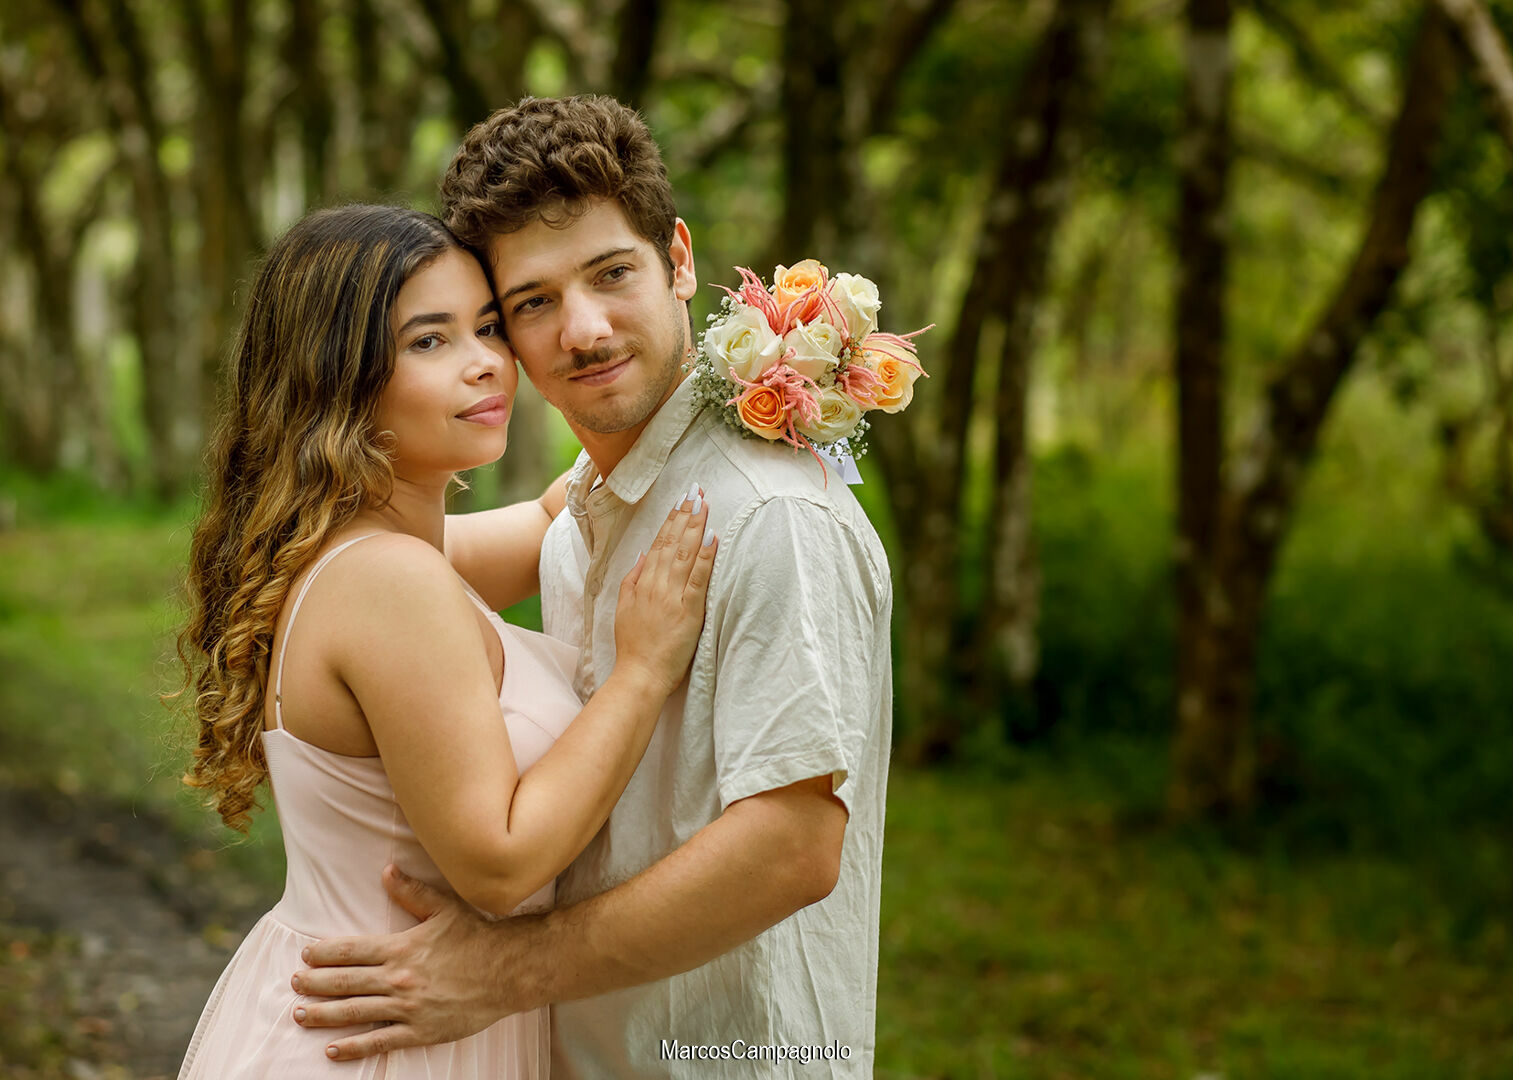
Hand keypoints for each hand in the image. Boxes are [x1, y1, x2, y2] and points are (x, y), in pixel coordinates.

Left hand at [292, 864, 542, 1059]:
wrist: (509, 971)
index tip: (305, 955)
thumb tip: (386, 870)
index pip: (351, 950)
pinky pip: (380, 1041)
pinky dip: (354, 1047)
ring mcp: (408, 1008)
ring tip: (301, 1014)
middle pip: (345, 982)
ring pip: (355, 1012)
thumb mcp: (444, 908)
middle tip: (294, 984)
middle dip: (315, 984)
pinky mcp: (421, 1031)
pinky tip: (333, 1050)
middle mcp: (399, 979)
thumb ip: (412, 892)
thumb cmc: (477, 937)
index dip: (324, 953)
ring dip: (324, 1015)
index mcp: (401, 948)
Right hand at [612, 484, 716, 694]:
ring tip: (704, 504)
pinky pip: (698, 578)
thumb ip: (632, 579)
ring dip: (696, 526)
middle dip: (685, 514)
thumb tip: (642, 555)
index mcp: (643, 583)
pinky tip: (712, 537)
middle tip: (696, 490)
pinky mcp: (688, 611)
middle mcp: (657, 585)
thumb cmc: (633, 645)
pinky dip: (705, 556)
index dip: (670, 520)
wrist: (640, 675)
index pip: (658, 543)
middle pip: (672, 542)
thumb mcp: (623, 607)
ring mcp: (672, 597)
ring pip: (685, 554)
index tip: (680, 500)